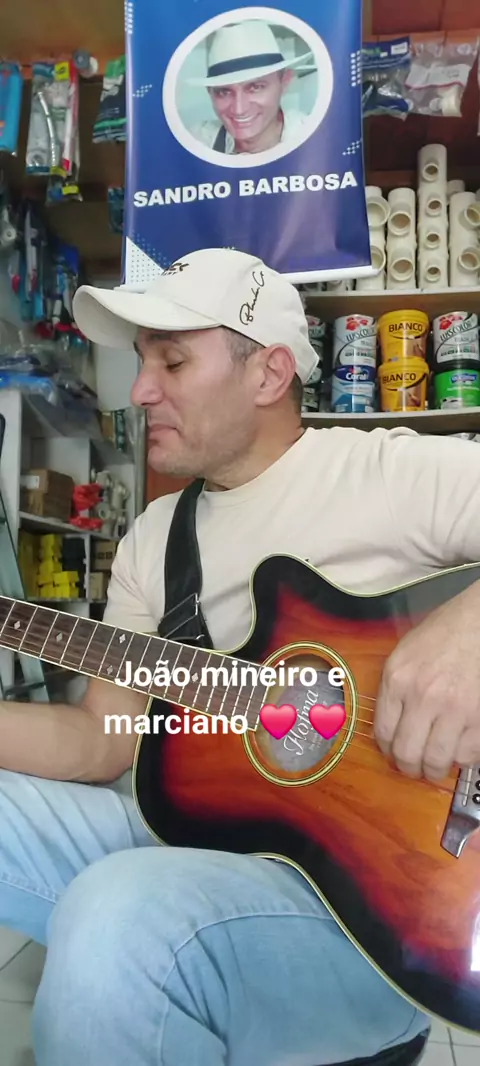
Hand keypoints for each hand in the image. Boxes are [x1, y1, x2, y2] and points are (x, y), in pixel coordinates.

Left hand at [374, 579, 479, 780]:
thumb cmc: (447, 631)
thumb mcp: (406, 652)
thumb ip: (396, 687)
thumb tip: (392, 723)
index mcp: (398, 678)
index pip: (383, 732)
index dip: (388, 751)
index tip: (394, 755)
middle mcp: (423, 696)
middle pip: (407, 753)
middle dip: (409, 768)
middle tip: (415, 769)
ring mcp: (454, 709)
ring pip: (438, 760)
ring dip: (436, 769)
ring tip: (438, 764)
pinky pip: (467, 755)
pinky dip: (462, 758)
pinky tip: (460, 747)